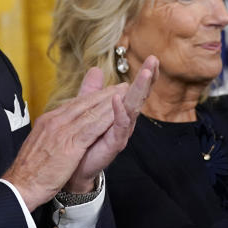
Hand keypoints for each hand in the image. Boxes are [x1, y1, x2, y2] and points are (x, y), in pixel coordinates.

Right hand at [2, 71, 128, 210]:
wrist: (21, 185)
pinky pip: (92, 128)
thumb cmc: (30, 170)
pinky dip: (105, 119)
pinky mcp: (70, 145)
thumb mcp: (40, 145)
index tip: (105, 92)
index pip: (73, 105)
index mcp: (48, 121)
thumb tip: (59, 127)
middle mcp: (54, 121)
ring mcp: (61, 132)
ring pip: (90, 112)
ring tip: (124, 93)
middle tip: (120, 85)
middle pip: (83, 103)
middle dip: (103, 93)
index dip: (91, 97)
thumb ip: (52, 132)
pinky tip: (116, 113)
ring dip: (109, 101)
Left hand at [64, 55, 158, 192]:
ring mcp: (120, 132)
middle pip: (138, 97)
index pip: (135, 91)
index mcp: (120, 111)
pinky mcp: (114, 143)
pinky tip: (118, 99)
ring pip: (133, 108)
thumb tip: (96, 70)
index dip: (144, 75)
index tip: (152, 58)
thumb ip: (92, 91)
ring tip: (145, 73)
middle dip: (146, 79)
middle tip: (153, 61)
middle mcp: (124, 121)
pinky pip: (119, 126)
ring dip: (139, 90)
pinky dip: (120, 112)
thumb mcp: (87, 110)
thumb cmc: (84, 140)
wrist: (73, 169)